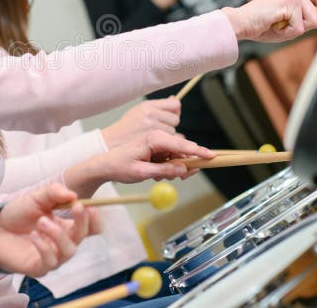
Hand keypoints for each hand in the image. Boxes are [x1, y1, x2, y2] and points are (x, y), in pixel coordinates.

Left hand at [0, 184, 100, 276]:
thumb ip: (54, 193)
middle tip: (75, 206)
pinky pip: (51, 262)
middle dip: (82, 221)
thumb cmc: (17, 214)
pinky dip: (44, 247)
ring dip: (57, 233)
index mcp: (67, 225)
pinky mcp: (40, 268)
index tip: (87, 205)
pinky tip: (33, 236)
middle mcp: (63, 242)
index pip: (91, 226)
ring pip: (69, 250)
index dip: (94, 217)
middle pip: (84, 236)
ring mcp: (53, 256)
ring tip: (41, 221)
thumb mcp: (36, 198)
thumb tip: (73, 194)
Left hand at [98, 131, 212, 183]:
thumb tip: (183, 170)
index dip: (198, 151)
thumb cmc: (120, 166)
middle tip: (182, 179)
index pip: (182, 143)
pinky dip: (168, 167)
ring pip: (178, 154)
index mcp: (154, 139)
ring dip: (175, 168)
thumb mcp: (142, 173)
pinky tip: (156, 173)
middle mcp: (157, 136)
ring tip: (158, 176)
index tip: (212, 157)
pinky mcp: (156, 147)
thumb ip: (164, 171)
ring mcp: (157, 141)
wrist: (105, 165)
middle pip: (183, 149)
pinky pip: (170, 157)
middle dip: (185, 164)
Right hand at [101, 97, 180, 148]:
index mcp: (148, 105)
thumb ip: (158, 107)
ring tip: (152, 138)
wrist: (111, 142)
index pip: (175, 105)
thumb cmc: (126, 128)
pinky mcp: (152, 140)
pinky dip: (164, 145)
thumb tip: (174, 99)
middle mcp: (150, 114)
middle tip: (157, 130)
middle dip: (169, 125)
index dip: (174, 112)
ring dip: (166, 136)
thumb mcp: (139, 112)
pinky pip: (167, 142)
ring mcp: (151, 127)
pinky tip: (154, 145)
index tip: (168, 117)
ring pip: (173, 132)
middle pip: (175, 119)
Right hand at [222, 0, 316, 42]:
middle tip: (302, 26)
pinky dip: (289, 33)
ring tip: (282, 24)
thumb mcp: (293, 19)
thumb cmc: (265, 24)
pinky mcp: (293, 1)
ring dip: (300, 29)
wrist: (243, 22)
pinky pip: (302, 27)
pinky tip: (276, 26)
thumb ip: (310, 16)